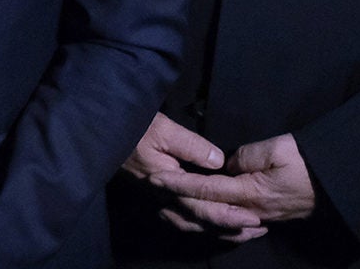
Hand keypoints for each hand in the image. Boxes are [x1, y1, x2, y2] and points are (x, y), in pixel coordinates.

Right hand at [120, 114, 265, 239]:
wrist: (101, 132)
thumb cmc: (133, 127)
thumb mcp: (164, 129)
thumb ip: (192, 146)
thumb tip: (219, 162)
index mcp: (168, 183)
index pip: (203, 205)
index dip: (229, 214)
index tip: (254, 218)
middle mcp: (163, 197)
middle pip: (200, 220)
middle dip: (230, 227)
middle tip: (258, 230)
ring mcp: (156, 199)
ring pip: (189, 224)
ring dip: (216, 230)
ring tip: (240, 233)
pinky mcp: (154, 196)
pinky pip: (177, 219)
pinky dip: (195, 226)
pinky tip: (207, 227)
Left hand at [152, 133, 318, 229]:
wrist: (338, 182)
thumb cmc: (306, 161)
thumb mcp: (276, 150)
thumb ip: (245, 156)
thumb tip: (225, 164)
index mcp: (250, 192)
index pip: (205, 189)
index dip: (178, 184)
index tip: (156, 178)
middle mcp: (251, 210)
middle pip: (206, 210)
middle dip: (178, 201)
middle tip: (153, 192)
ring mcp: (259, 217)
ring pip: (217, 223)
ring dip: (191, 216)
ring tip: (168, 211)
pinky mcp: (266, 217)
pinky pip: (232, 225)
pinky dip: (213, 224)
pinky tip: (202, 220)